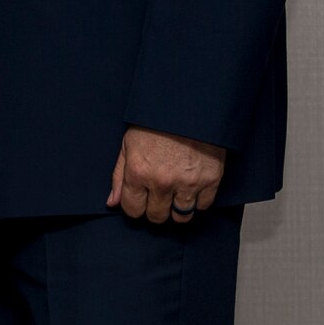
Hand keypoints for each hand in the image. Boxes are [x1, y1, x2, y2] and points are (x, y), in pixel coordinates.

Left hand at [107, 126, 225, 223]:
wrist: (188, 108)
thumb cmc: (155, 123)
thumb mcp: (128, 144)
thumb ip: (119, 177)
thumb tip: (112, 202)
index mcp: (138, 172)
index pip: (133, 210)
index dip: (135, 207)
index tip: (139, 201)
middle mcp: (162, 182)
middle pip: (157, 216)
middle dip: (155, 209)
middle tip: (157, 196)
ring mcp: (188, 183)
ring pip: (181, 216)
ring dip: (177, 209)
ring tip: (175, 195)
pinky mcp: (210, 181)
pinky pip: (203, 206)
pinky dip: (197, 201)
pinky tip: (191, 188)